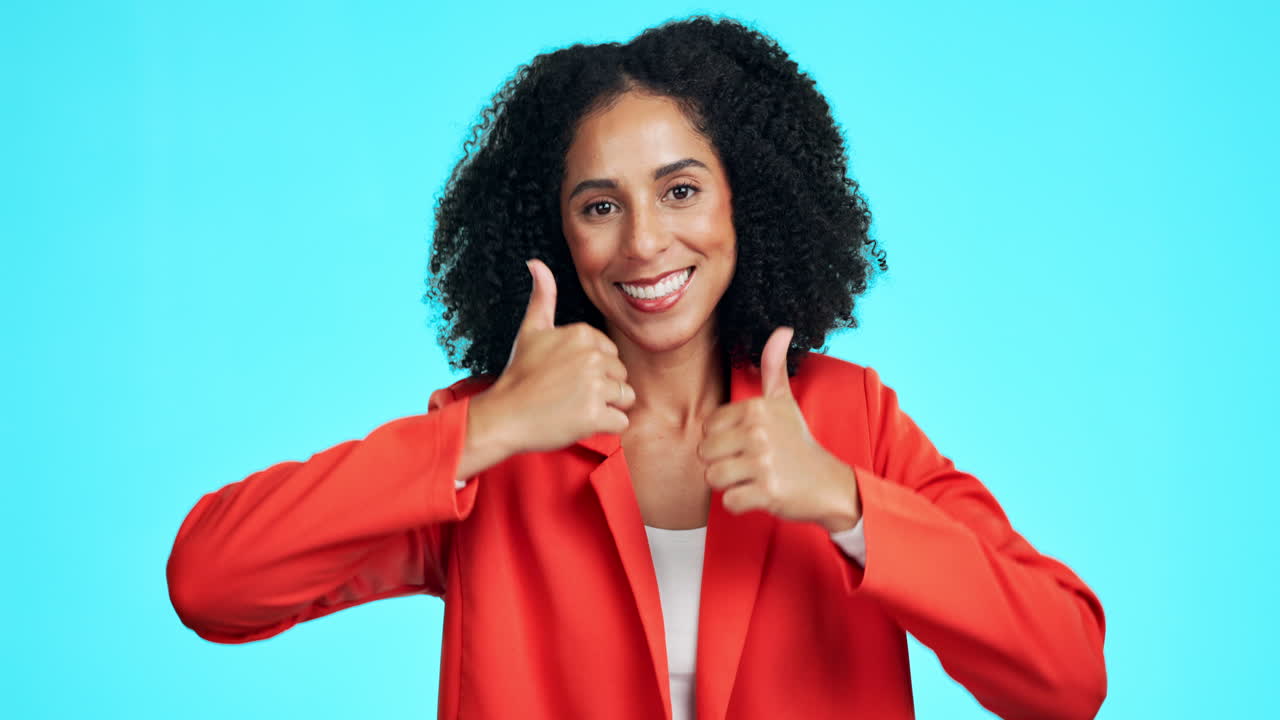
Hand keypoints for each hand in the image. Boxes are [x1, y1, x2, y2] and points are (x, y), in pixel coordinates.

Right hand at [471, 259, 636, 455]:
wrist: (503, 416)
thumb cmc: (519, 375)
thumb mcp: (531, 330)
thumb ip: (542, 297)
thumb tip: (535, 262)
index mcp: (583, 333)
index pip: (611, 355)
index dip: (592, 370)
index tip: (565, 376)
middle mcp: (592, 356)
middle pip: (621, 376)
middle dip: (601, 390)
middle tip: (568, 394)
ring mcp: (594, 386)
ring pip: (625, 398)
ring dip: (605, 408)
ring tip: (575, 407)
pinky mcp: (595, 415)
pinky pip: (621, 423)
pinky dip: (604, 427)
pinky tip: (579, 421)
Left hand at [697, 327, 860, 531]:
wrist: (828, 483)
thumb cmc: (797, 442)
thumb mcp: (784, 402)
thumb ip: (774, 366)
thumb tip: (783, 328)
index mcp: (756, 408)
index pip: (708, 427)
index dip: (722, 439)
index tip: (747, 443)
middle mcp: (758, 432)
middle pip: (705, 453)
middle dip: (723, 463)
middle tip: (749, 463)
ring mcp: (763, 462)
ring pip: (712, 477)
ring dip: (729, 484)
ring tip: (752, 478)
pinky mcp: (767, 492)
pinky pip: (728, 502)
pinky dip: (740, 503)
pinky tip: (759, 494)